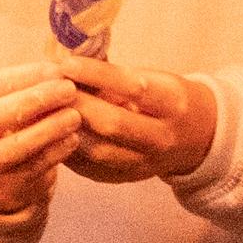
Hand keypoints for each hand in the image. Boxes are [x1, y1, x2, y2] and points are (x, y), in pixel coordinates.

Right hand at [0, 62, 88, 220]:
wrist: (15, 165)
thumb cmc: (21, 117)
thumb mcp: (20, 93)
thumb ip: (36, 80)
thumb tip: (65, 65)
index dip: (23, 76)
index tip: (56, 70)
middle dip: (34, 100)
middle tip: (68, 90)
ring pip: (11, 147)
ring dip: (46, 129)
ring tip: (75, 116)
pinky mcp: (7, 182)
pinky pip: (31, 168)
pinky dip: (54, 152)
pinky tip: (73, 139)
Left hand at [58, 54, 217, 183]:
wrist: (197, 137)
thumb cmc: (165, 98)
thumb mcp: (152, 79)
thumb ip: (115, 76)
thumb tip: (70, 64)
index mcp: (172, 104)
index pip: (132, 88)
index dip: (96, 75)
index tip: (67, 64)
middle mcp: (162, 137)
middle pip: (113, 124)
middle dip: (77, 105)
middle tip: (48, 89)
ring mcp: (145, 163)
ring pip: (99, 151)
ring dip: (67, 130)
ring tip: (45, 111)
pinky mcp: (127, 178)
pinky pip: (91, 167)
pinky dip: (68, 149)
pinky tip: (52, 132)